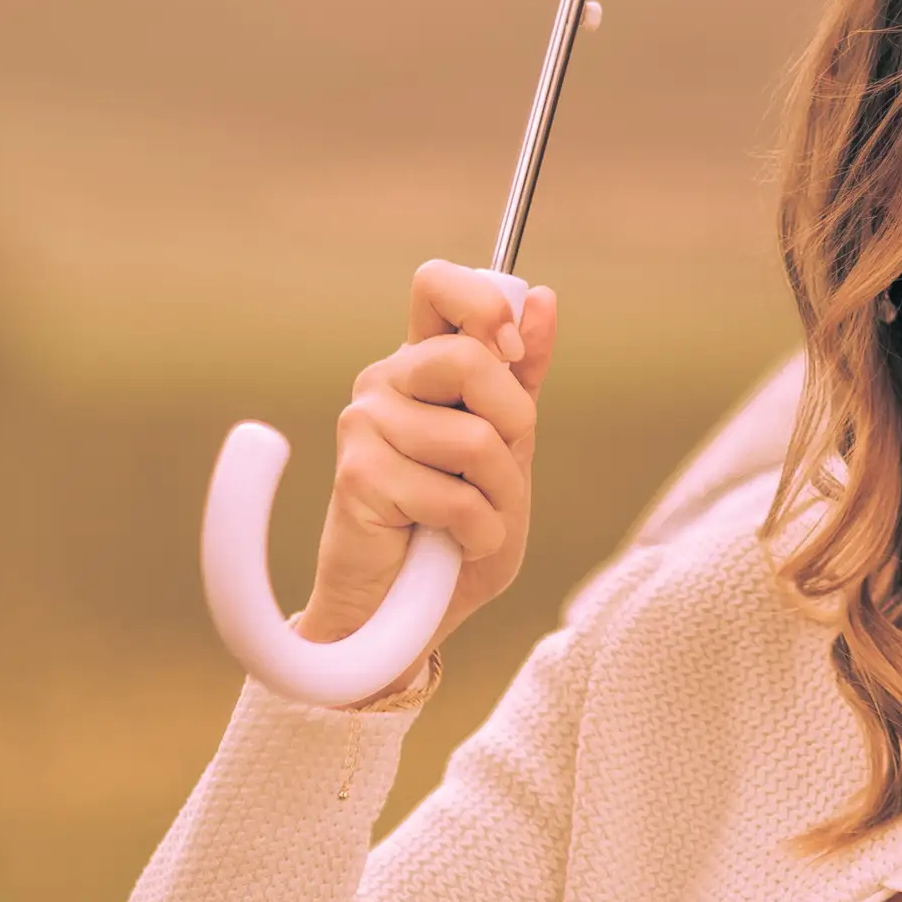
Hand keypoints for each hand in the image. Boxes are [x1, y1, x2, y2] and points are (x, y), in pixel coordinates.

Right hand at [293, 260, 557, 690]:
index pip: (438, 284)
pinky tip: (454, 545)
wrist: (406, 617)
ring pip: (473, 438)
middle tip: (500, 470)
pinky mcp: (358, 475)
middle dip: (512, 423)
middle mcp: (387, 381)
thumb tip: (544, 299)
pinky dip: (478, 532)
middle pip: (469, 358)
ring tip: (475, 522)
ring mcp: (365, 423)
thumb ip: (523, 378)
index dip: (484, 306)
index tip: (511, 354)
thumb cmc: (459, 532)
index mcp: (424, 363)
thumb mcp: (511, 450)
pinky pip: (454, 496)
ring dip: (499, 496)